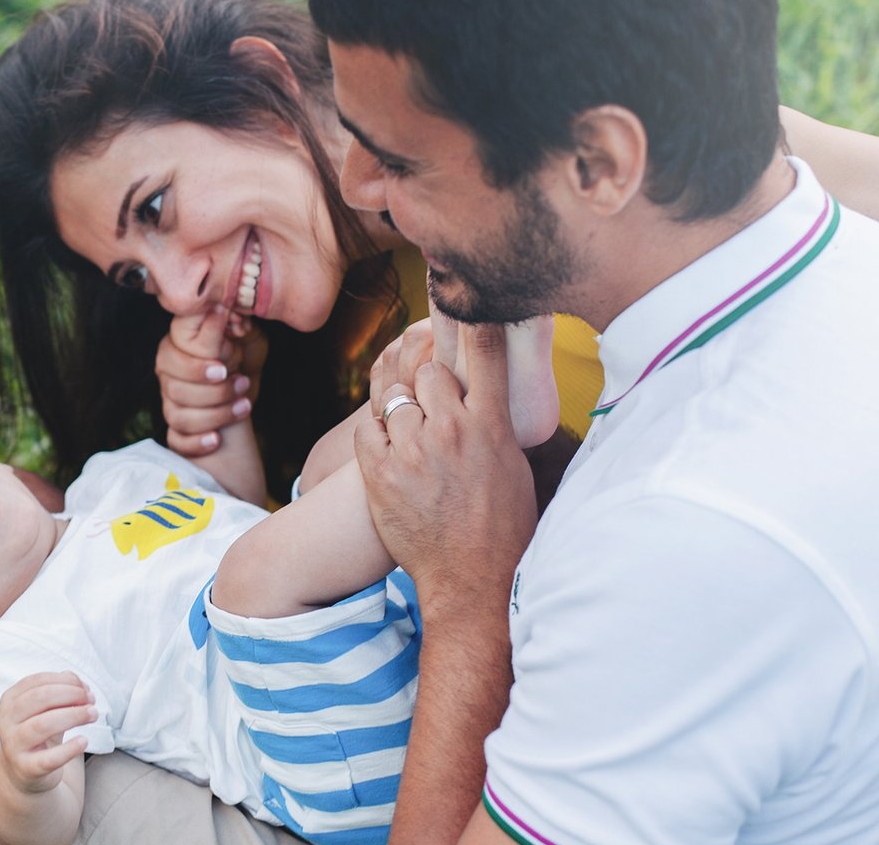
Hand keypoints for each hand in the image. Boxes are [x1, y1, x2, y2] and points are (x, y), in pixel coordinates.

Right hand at [0, 672, 95, 794]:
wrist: (21, 772)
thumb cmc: (37, 734)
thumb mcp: (45, 710)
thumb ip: (60, 692)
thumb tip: (81, 684)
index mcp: (9, 701)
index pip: (36, 682)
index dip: (64, 681)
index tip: (85, 688)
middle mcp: (7, 721)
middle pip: (39, 698)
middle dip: (70, 694)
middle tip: (90, 699)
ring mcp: (14, 745)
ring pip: (43, 724)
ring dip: (73, 716)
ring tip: (92, 714)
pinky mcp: (27, 768)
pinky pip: (49, 758)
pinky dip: (69, 749)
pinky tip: (83, 741)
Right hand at [155, 306, 266, 456]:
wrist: (246, 386)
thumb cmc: (243, 354)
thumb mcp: (244, 334)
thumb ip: (233, 323)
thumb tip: (223, 310)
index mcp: (175, 347)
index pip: (171, 356)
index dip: (196, 366)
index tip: (224, 368)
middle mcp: (167, 375)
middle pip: (175, 389)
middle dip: (212, 391)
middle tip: (240, 383)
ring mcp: (170, 403)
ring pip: (178, 416)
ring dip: (215, 414)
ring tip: (244, 405)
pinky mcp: (178, 430)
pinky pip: (176, 441)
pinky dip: (196, 442)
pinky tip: (216, 439)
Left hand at [355, 322, 536, 609]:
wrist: (471, 580)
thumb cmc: (504, 527)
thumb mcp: (514, 466)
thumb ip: (495, 423)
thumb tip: (488, 393)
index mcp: (491, 426)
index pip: (483, 353)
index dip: (473, 321)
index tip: (467, 302)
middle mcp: (450, 431)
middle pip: (428, 371)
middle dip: (430, 380)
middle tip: (435, 399)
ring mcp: (411, 450)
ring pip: (394, 396)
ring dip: (402, 407)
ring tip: (412, 429)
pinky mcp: (379, 471)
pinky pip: (367, 426)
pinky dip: (377, 430)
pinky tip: (391, 447)